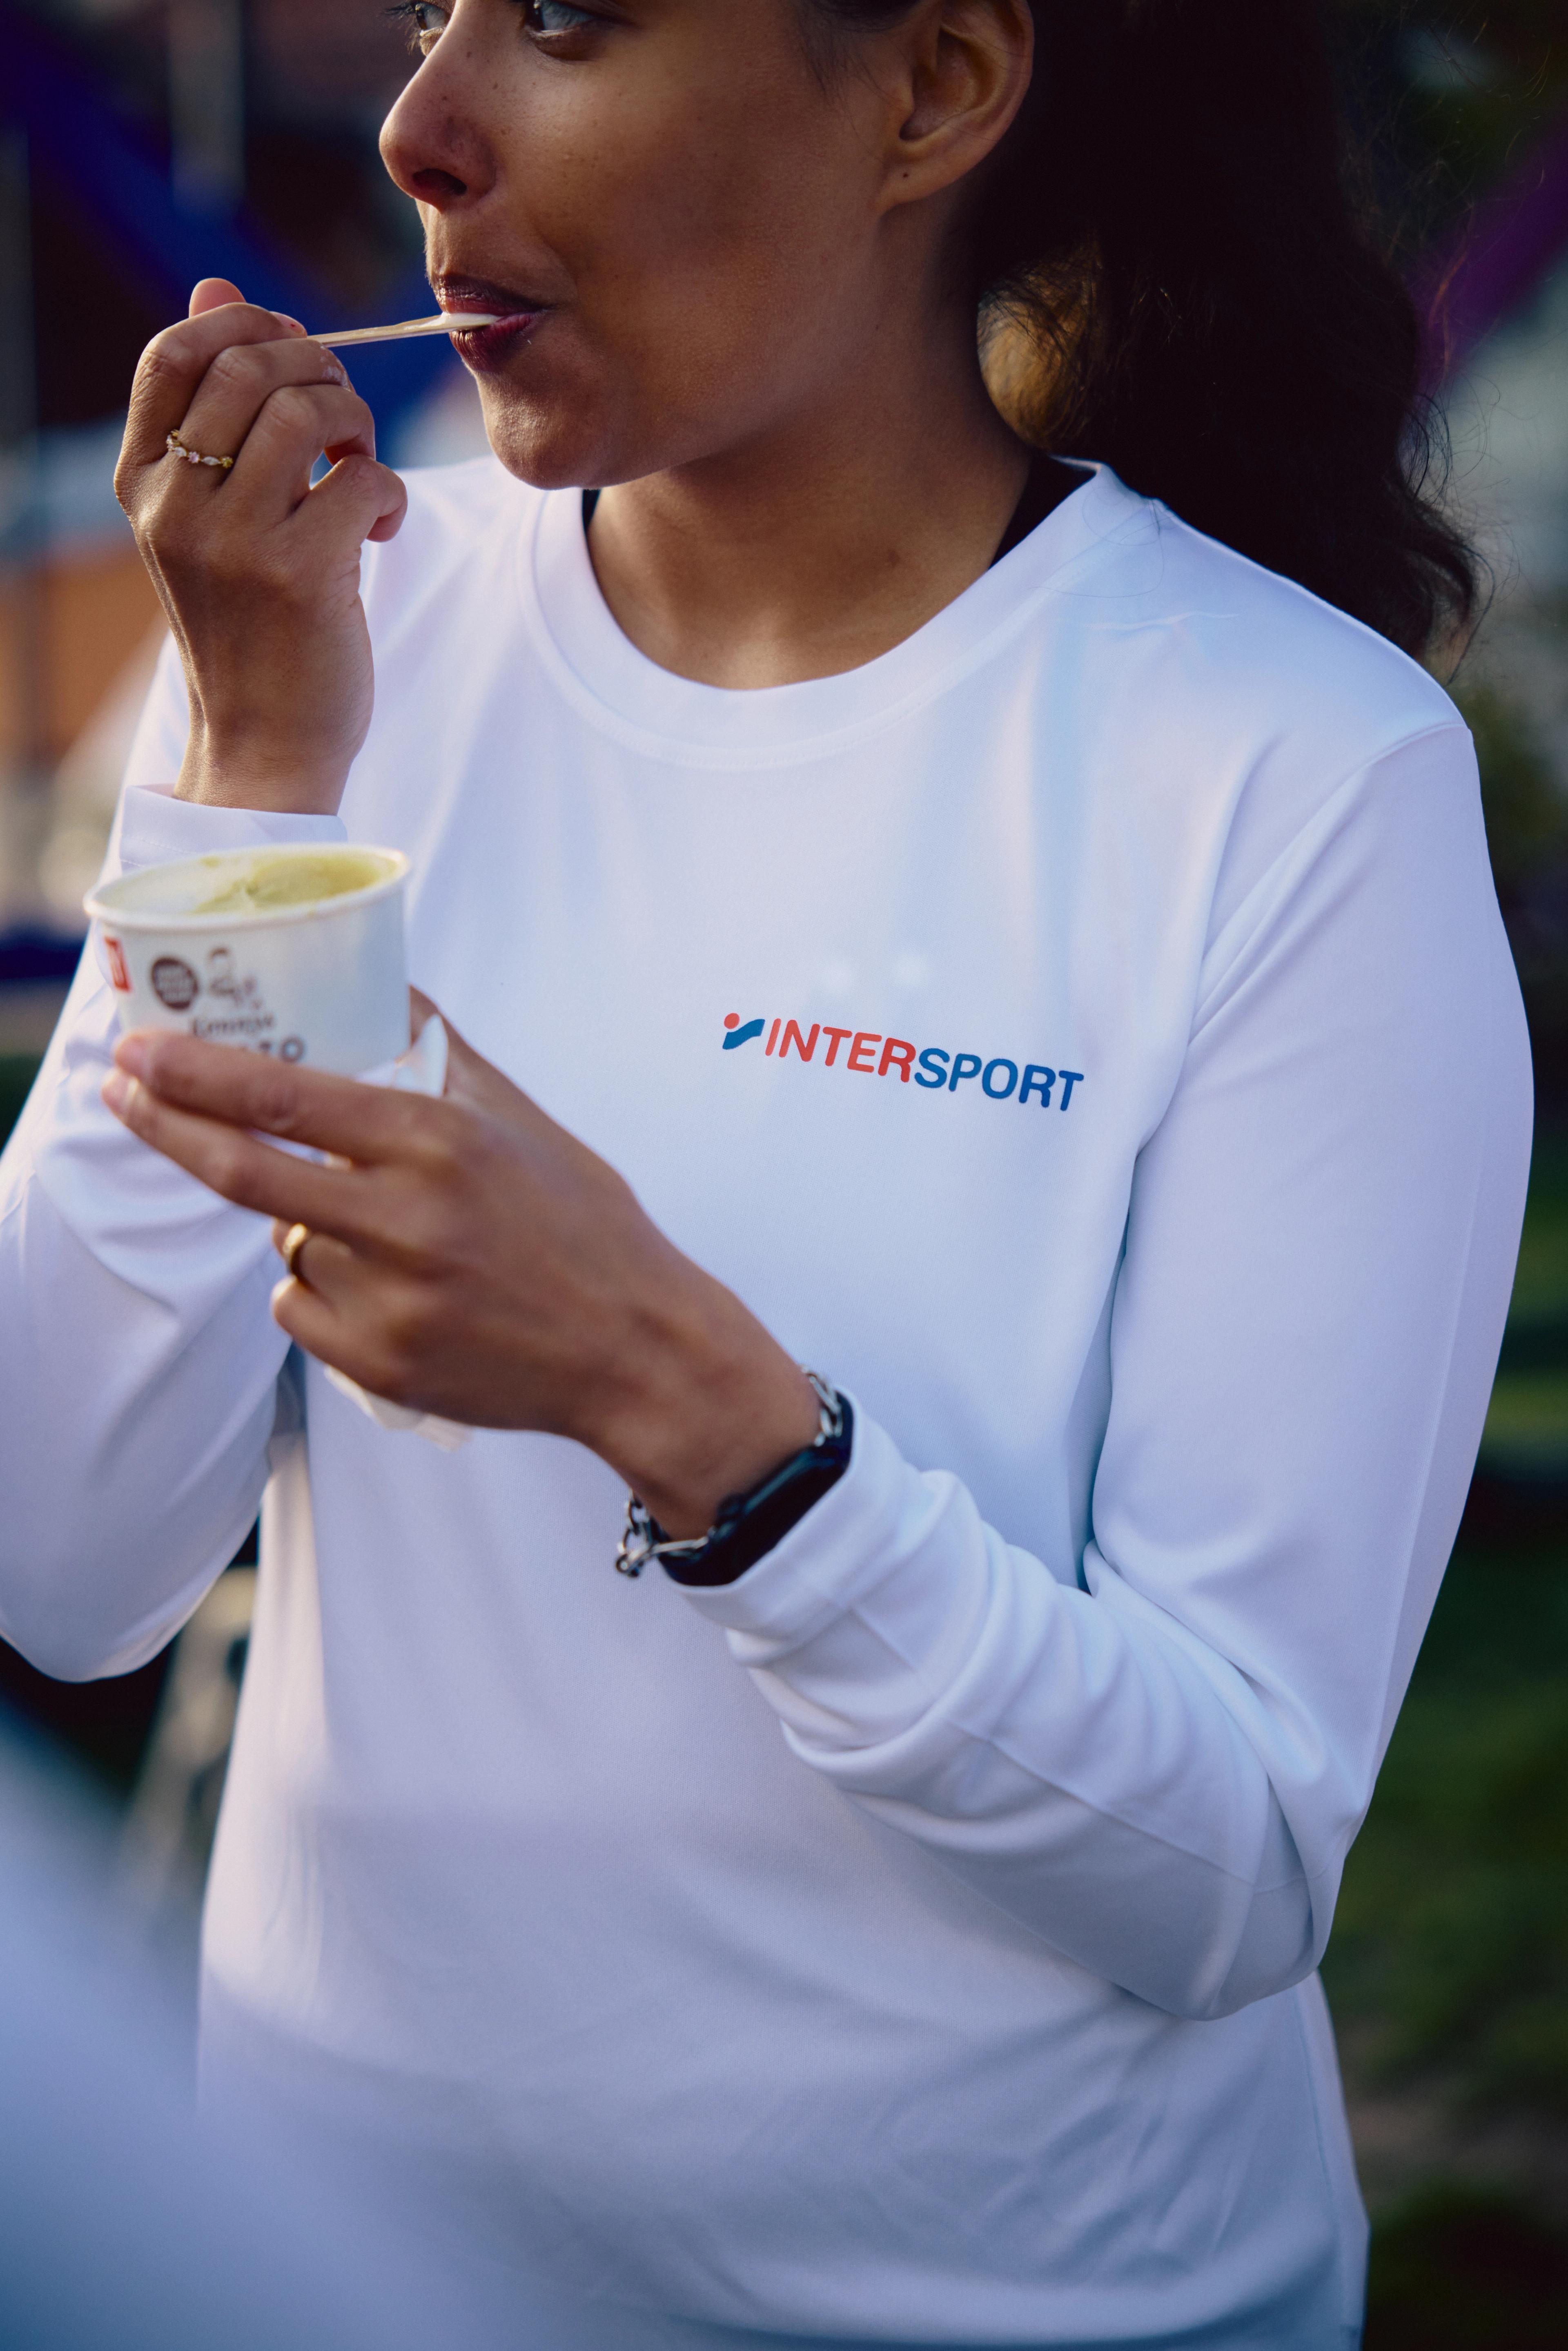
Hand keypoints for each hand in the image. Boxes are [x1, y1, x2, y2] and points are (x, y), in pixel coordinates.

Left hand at [100, 998, 819, 1537]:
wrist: (636, 1348)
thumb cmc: (583, 1224)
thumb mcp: (521, 1119)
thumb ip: (441, 1054)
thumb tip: (381, 982)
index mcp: (440, 1144)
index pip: (289, 1099)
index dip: (198, 1073)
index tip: (140, 1050)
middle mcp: (411, 1219)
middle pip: (246, 1172)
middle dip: (170, 1127)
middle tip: (124, 1093)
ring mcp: (394, 1297)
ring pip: (285, 1245)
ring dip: (302, 1227)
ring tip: (385, 1236)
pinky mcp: (385, 1362)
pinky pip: (298, 1311)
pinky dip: (318, 1294)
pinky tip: (383, 1289)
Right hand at [115, 278, 407, 815]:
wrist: (263, 739)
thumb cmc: (249, 621)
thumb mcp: (212, 511)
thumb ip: (213, 405)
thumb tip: (219, 289)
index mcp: (143, 483)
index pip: (172, 354)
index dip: (245, 326)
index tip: (294, 353)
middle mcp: (175, 506)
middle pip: (250, 369)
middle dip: (318, 373)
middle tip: (344, 421)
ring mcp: (233, 540)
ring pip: (307, 413)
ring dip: (356, 424)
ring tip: (359, 467)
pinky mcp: (299, 574)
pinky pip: (362, 479)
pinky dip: (387, 492)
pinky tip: (379, 527)